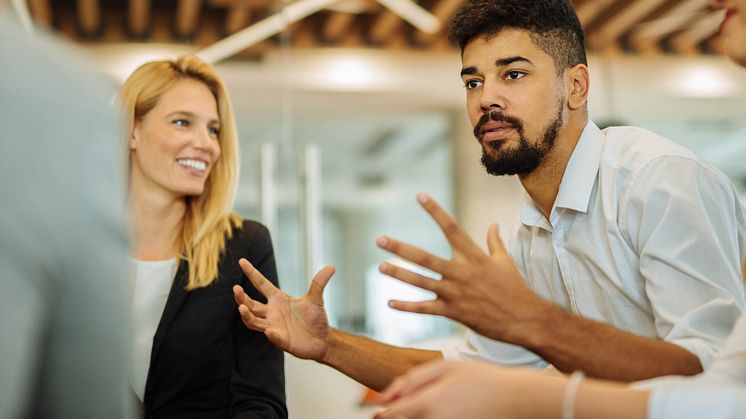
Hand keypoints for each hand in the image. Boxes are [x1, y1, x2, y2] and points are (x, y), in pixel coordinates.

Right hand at [232, 258, 335, 360]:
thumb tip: (331, 267)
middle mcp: (272, 312)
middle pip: (251, 304)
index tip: (242, 261)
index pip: (261, 284)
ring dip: (247, 315)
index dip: (252, 273)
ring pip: (254, 321)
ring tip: (242, 308)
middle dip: (242, 297)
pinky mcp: (281, 340)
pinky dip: (270, 334)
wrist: (322, 339)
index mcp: (278, 299)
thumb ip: (319, 283)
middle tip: (236, 289)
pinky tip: (269, 330)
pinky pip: (272, 337)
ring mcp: (274, 326)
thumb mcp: (316, 299)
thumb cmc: (315, 318)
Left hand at [373, 361, 519, 418]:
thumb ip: (412, 379)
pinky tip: (432, 413)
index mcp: (429, 403)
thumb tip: (386, 395)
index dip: (381, 411)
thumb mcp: (445, 367)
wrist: (514, 399)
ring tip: (413, 411)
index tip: (375, 405)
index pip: (392, 414)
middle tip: (384, 413)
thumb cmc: (480, 378)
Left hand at [376, 193, 548, 344]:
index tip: (420, 196)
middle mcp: (461, 272)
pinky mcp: (454, 312)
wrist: (525, 319)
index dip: (435, 211)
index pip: (451, 227)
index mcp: (473, 255)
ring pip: (421, 282)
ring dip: (399, 275)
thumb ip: (494, 242)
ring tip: (381, 267)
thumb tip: (493, 224)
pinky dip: (407, 306)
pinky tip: (390, 303)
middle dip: (401, 248)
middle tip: (380, 239)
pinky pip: (425, 309)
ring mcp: (455, 293)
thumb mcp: (505, 261)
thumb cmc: (515, 288)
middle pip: (425, 257)